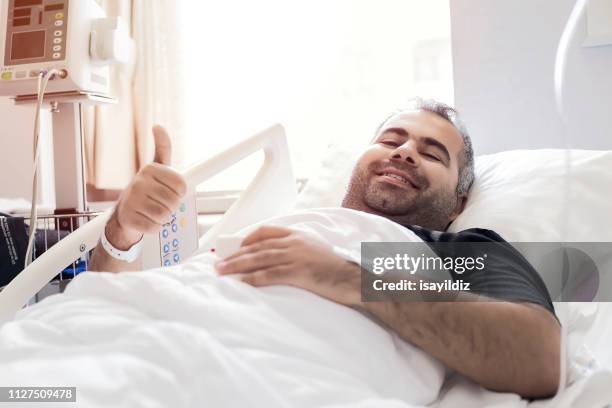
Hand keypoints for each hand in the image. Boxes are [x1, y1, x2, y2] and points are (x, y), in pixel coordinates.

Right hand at [107, 125, 186, 249]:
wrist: (124, 212)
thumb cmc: (145, 190)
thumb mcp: (157, 167)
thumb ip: (163, 147)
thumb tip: (158, 126)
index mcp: (150, 169)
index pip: (181, 185)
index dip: (180, 193)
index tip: (170, 191)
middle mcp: (139, 182)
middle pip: (174, 201)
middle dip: (171, 206)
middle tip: (160, 203)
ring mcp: (132, 200)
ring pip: (165, 215)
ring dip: (163, 217)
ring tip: (153, 211)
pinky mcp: (129, 217)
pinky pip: (154, 227)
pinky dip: (154, 227)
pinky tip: (146, 219)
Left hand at [215, 226, 361, 305]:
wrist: (354, 279)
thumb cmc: (335, 269)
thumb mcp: (316, 250)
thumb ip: (297, 248)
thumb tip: (275, 257)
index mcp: (298, 234)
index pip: (266, 231)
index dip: (247, 239)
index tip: (235, 248)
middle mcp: (294, 242)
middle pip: (257, 246)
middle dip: (235, 255)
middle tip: (218, 263)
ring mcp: (296, 256)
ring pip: (259, 259)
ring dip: (237, 266)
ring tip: (222, 272)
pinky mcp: (298, 271)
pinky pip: (269, 274)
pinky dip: (252, 278)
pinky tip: (241, 283)